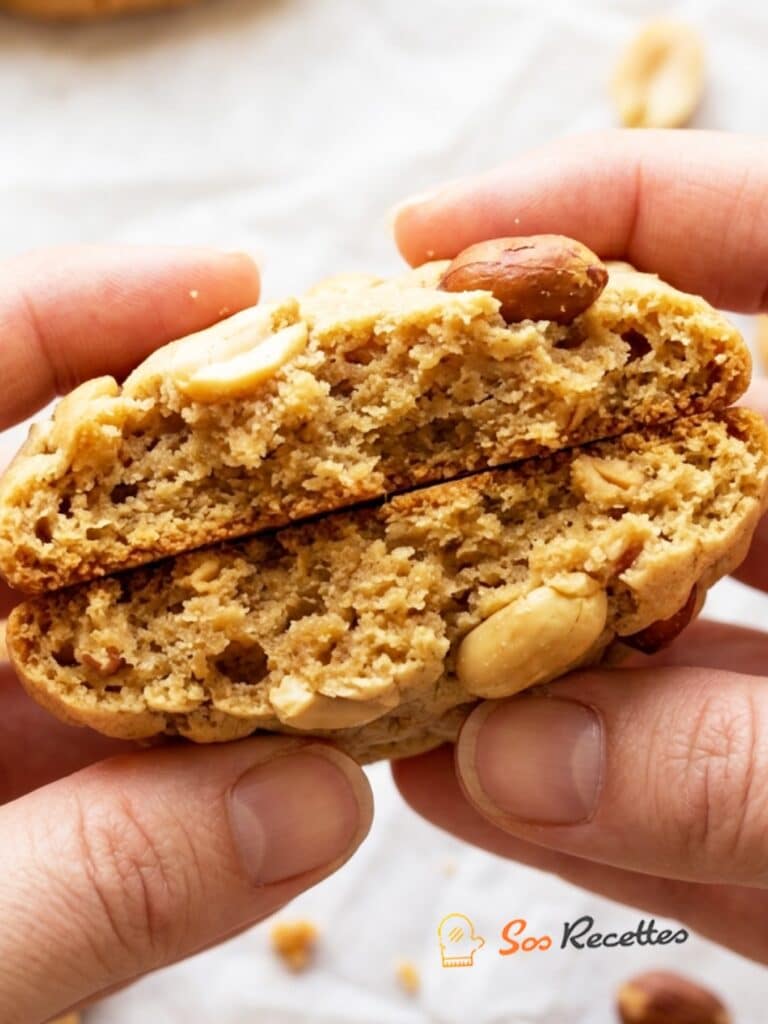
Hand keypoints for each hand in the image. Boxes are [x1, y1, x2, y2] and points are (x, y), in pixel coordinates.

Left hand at [0, 246, 372, 1023]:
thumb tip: (312, 805)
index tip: (234, 282)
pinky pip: (111, 735)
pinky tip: (291, 748)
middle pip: (62, 502)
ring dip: (231, 622)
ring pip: (105, 630)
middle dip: (211, 473)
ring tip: (368, 601)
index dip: (86, 313)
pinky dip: (197, 738)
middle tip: (357, 448)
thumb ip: (72, 892)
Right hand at [391, 130, 767, 965]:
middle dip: (493, 451)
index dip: (597, 216)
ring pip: (624, 625)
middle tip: (355, 459)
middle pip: (644, 448)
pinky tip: (447, 779)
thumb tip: (524, 756)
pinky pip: (647, 780)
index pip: (758, 249)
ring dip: (492, 640)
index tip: (429, 238)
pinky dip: (542, 788)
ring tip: (366, 638)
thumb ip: (758, 780)